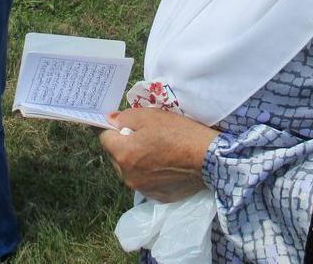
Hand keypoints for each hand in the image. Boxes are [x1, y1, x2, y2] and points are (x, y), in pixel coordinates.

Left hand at [99, 108, 219, 202]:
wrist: (208, 158)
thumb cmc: (178, 133)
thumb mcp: (150, 116)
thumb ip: (125, 117)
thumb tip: (111, 120)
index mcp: (123, 154)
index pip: (104, 138)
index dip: (115, 129)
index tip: (128, 125)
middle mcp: (127, 175)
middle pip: (116, 156)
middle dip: (126, 146)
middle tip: (147, 137)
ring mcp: (142, 188)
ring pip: (130, 170)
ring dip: (137, 161)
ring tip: (158, 151)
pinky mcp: (156, 196)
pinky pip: (145, 182)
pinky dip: (150, 174)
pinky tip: (166, 165)